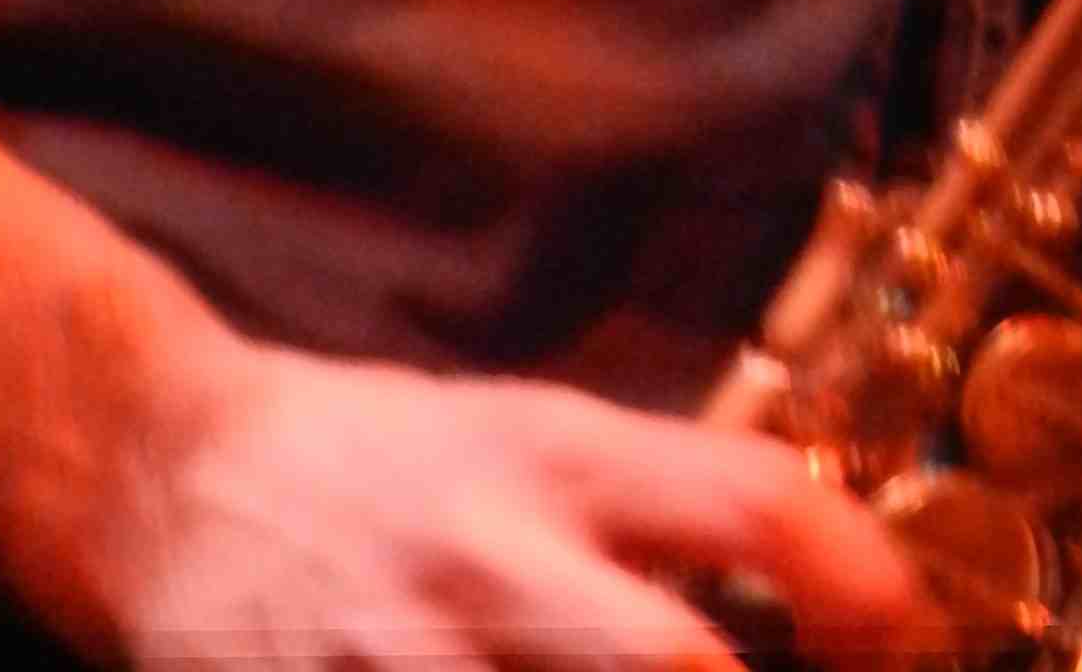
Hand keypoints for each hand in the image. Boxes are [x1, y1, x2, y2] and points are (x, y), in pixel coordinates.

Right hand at [109, 339, 933, 671]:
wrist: (181, 482)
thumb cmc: (388, 463)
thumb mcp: (539, 433)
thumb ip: (659, 506)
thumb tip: (813, 586)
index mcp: (567, 457)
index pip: (760, 503)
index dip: (863, 581)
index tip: (900, 638)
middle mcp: (500, 554)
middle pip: (672, 664)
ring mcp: (415, 659)